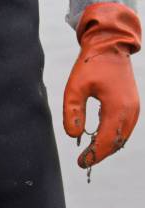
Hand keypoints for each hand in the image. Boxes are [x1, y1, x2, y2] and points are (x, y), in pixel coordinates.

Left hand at [63, 2, 140, 170]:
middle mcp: (130, 111)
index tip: (81, 163)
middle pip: (117, 142)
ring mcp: (134, 108)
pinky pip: (125, 128)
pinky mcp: (133, 105)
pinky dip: (114, 136)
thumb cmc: (91, 63)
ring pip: (123, 137)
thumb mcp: (75, 85)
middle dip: (101, 153)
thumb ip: (73, 111)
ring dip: (108, 146)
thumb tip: (73, 136)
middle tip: (83, 160)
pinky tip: (100, 137)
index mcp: (118, 108)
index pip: (107, 141)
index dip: (94, 155)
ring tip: (90, 151)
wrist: (109, 44)